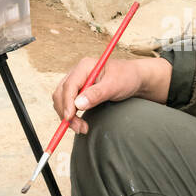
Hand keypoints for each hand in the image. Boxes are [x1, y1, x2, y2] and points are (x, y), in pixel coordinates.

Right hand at [52, 53, 171, 134]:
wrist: (135, 79)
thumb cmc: (127, 78)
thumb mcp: (114, 86)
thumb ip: (96, 94)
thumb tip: (77, 104)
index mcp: (85, 67)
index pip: (69, 85)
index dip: (67, 103)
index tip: (70, 118)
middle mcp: (78, 73)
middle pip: (61, 93)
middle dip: (66, 112)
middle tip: (79, 128)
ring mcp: (77, 82)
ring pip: (62, 100)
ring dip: (68, 116)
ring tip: (82, 128)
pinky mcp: (79, 92)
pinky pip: (67, 104)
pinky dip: (71, 115)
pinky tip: (80, 123)